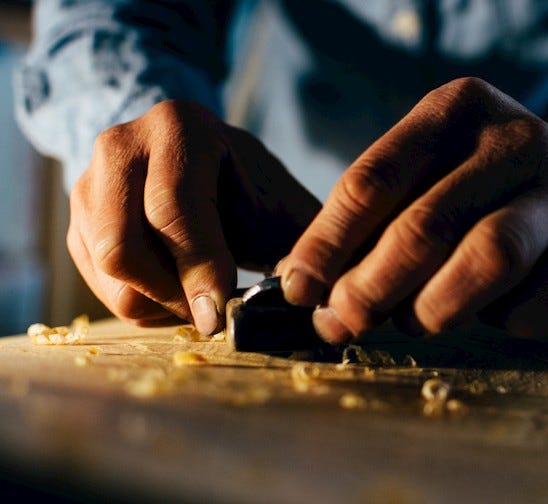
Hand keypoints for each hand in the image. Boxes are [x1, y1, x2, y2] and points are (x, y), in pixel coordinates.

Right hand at [68, 100, 320, 333]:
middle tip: (211, 313)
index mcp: (180, 128)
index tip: (219, 313)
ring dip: (156, 302)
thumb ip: (297, 244)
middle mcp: (122, 146)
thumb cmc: (250, 191)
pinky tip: (176, 292)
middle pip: (122, 244)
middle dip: (171, 293)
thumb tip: (304, 295)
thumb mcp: (280, 205)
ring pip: (107, 269)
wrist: (204, 166)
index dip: (197, 267)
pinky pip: (97, 281)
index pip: (173, 207)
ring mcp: (88, 181)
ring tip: (199, 300)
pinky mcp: (76, 219)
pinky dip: (140, 302)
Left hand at [275, 77, 547, 342]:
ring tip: (414, 323)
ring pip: (493, 256)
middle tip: (345, 321)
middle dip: (372, 286)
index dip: (327, 243)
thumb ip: (365, 220)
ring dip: (437, 306)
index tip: (299, 290)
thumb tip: (301, 283)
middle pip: (429, 224)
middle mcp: (514, 139)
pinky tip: (491, 319)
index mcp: (456, 109)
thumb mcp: (420, 174)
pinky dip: (513, 320)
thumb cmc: (472, 183)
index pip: (374, 180)